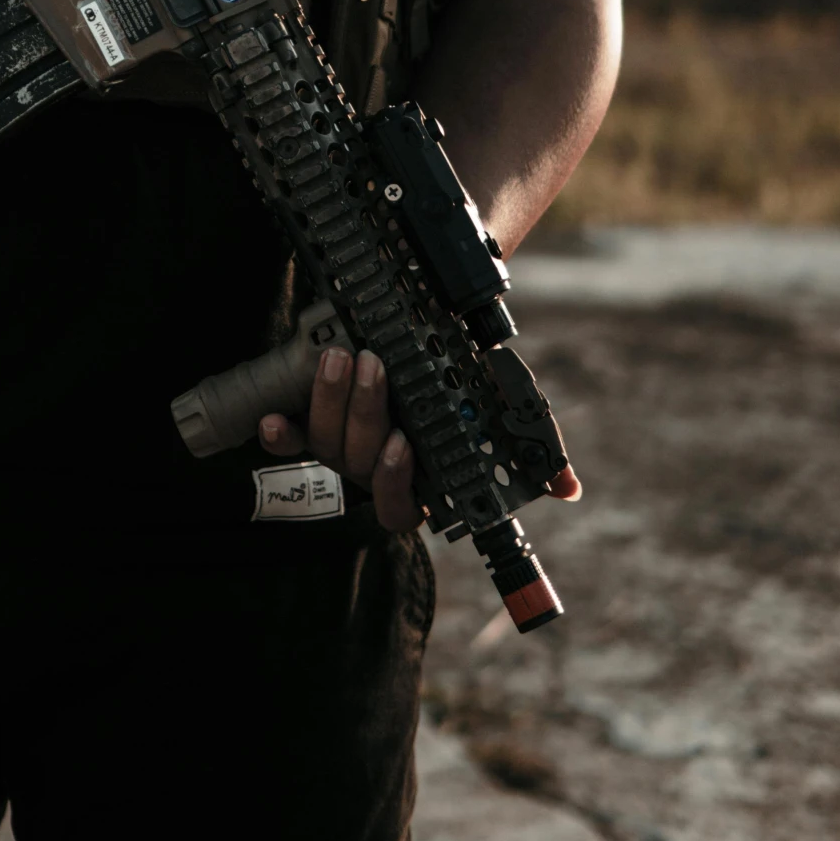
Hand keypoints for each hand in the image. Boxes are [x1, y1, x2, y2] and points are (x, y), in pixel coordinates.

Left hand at [258, 346, 583, 533]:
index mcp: (420, 479)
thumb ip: (533, 450)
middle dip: (364, 413)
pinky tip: (271, 419)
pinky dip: (279, 431)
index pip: (404, 507)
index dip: (398, 480)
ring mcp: (340, 448)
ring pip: (325, 444)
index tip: (403, 444)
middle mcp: (374, 469)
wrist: (421, 334)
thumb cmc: (461, 380)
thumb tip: (568, 487)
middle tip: (373, 366)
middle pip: (358, 462)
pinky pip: (289, 438)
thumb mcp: (499, 410)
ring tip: (341, 357)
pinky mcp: (310, 421)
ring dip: (330, 401)